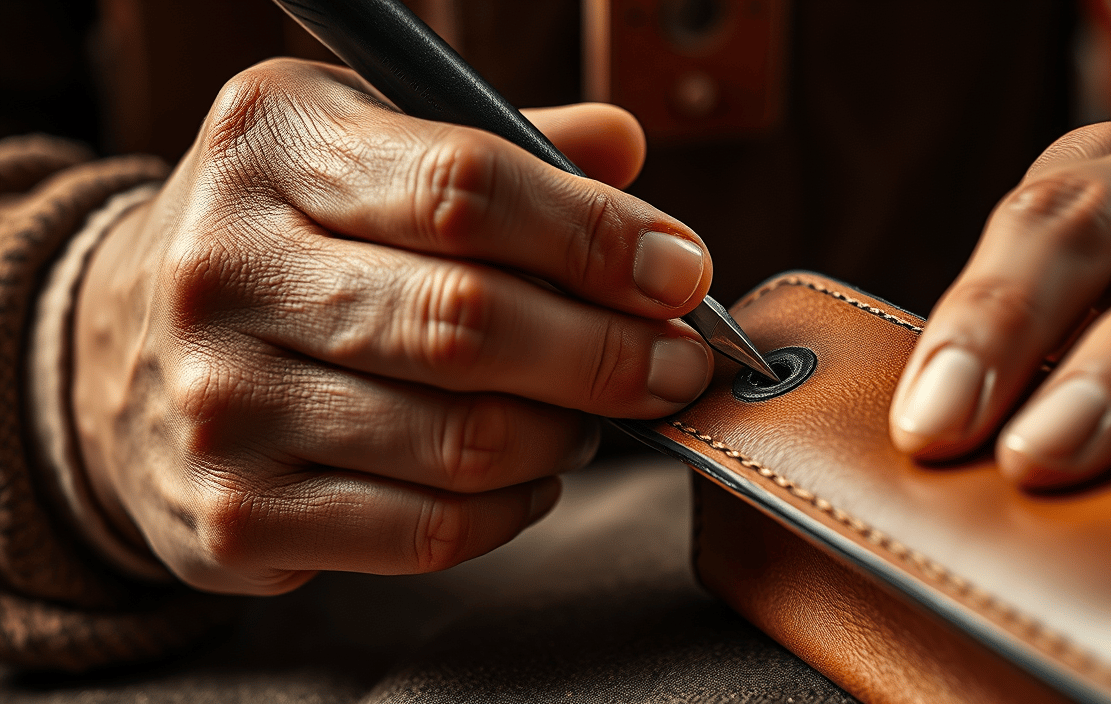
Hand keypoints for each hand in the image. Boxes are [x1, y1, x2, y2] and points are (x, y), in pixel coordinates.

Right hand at [71, 59, 713, 593]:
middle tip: (676, 364)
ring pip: (464, 441)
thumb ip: (503, 147)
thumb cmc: (293, 235)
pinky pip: (430, 531)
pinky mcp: (236, 516)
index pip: (466, 188)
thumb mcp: (371, 144)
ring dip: (567, 432)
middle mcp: (227, 269)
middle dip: (608, 353)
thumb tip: (624, 155)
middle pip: (469, 323)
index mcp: (275, 145)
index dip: (596, 238)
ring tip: (590, 412)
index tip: (680, 273)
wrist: (125, 346)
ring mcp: (223, 403)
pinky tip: (527, 472)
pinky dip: (514, 508)